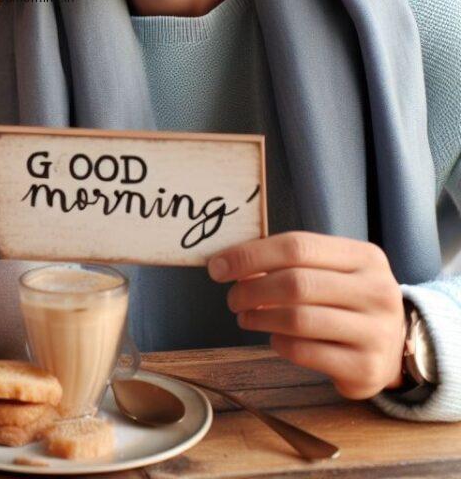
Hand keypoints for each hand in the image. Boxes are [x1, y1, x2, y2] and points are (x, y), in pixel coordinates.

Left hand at [208, 232, 406, 399]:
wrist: (396, 347)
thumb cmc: (348, 299)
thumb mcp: (332, 270)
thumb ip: (290, 261)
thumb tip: (228, 262)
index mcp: (364, 256)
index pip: (296, 246)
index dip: (250, 255)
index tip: (218, 267)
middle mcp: (376, 292)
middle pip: (295, 283)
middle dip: (251, 290)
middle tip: (232, 298)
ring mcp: (376, 332)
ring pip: (298, 320)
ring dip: (260, 318)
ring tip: (245, 317)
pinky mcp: (366, 368)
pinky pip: (306, 353)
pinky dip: (280, 344)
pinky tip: (275, 338)